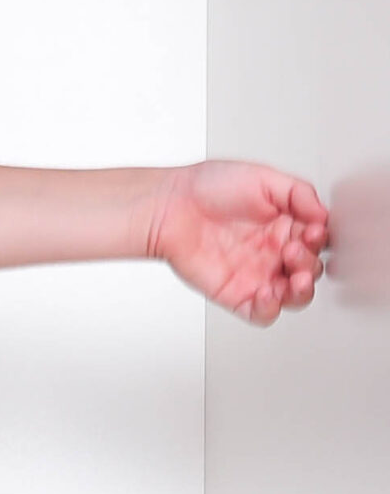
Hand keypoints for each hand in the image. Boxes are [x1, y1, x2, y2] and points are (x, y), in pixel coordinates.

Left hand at [145, 161, 329, 325]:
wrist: (170, 206)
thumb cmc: (208, 188)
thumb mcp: (265, 179)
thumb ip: (300, 195)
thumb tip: (324, 215)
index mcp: (284, 225)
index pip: (318, 241)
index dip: (321, 240)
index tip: (313, 230)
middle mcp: (272, 252)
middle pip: (311, 270)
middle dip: (310, 263)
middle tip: (294, 249)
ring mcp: (255, 274)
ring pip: (293, 296)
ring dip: (302, 290)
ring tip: (294, 276)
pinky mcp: (234, 293)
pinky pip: (261, 314)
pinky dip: (271, 309)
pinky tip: (269, 293)